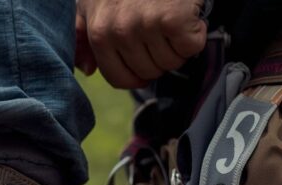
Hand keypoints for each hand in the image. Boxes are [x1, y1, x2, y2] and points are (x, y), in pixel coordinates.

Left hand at [76, 0, 207, 88]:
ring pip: (171, 63)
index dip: (138, 72)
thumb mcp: (95, 1)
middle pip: (149, 73)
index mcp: (98, 32)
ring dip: (178, 44)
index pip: (120, 79)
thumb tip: (85, 68)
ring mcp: (145, 24)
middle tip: (161, 26)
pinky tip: (188, 14)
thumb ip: (84, 34)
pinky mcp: (173, 19)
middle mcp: (118, 31)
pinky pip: (190, 47)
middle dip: (159, 55)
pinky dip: (196, 33)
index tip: (146, 54)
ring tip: (172, 15)